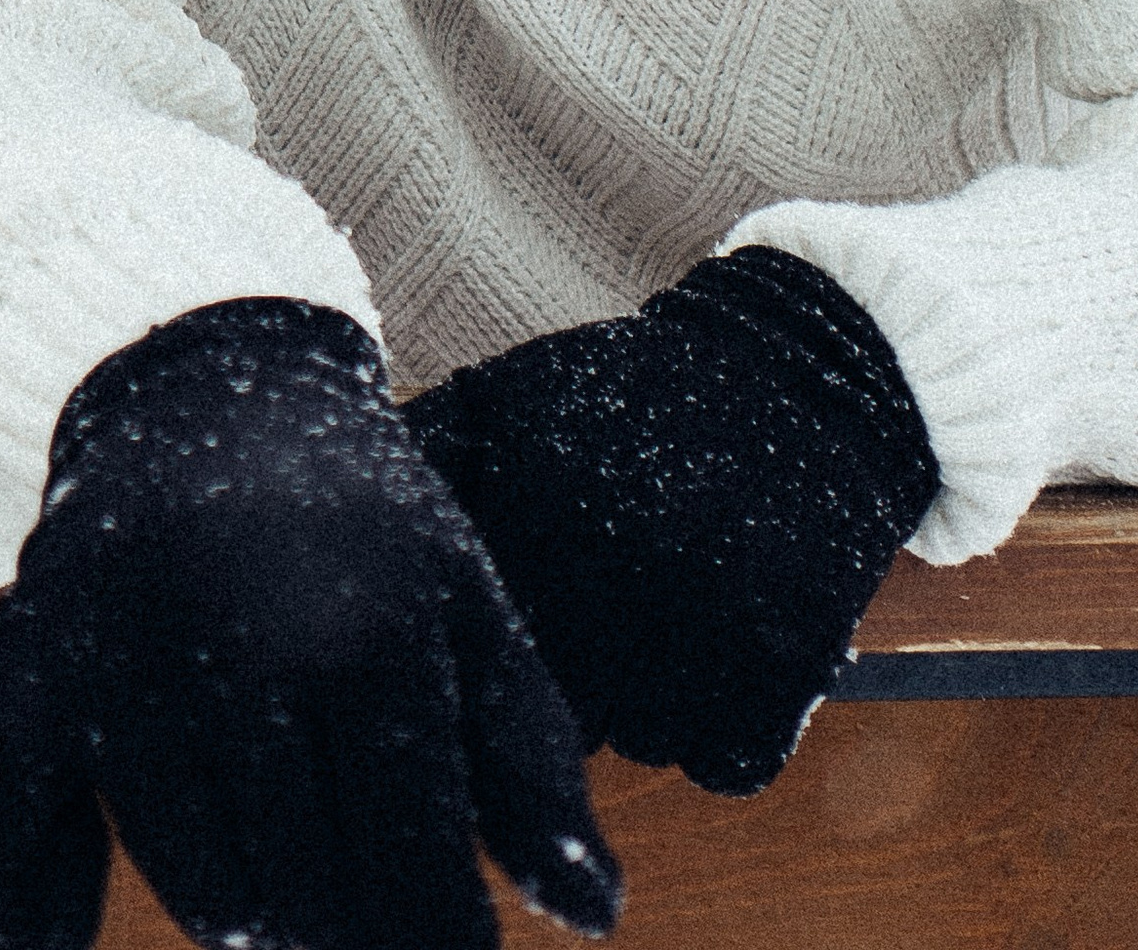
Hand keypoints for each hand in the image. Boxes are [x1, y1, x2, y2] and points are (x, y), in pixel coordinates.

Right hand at [0, 297, 618, 949]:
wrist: (206, 383)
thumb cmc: (359, 522)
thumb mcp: (467, 608)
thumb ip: (530, 764)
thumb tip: (597, 917)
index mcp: (376, 639)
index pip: (418, 884)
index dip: (439, 938)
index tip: (443, 935)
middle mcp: (251, 648)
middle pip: (316, 908)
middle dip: (347, 915)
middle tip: (352, 862)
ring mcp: (133, 654)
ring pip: (208, 891)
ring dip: (246, 896)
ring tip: (270, 821)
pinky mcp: (34, 651)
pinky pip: (17, 820)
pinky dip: (20, 898)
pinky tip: (42, 938)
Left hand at [404, 248, 939, 796]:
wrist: (800, 375)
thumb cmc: (636, 393)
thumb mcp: (513, 397)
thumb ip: (424, 455)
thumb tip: (338, 516)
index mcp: (536, 512)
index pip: (474, 646)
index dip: (486, 642)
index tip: (515, 607)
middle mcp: (616, 576)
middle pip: (552, 709)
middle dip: (563, 678)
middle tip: (603, 605)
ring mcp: (706, 627)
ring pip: (638, 745)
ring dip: (642, 705)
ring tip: (663, 614)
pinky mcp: (787, 668)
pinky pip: (724, 763)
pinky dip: (722, 730)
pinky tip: (721, 651)